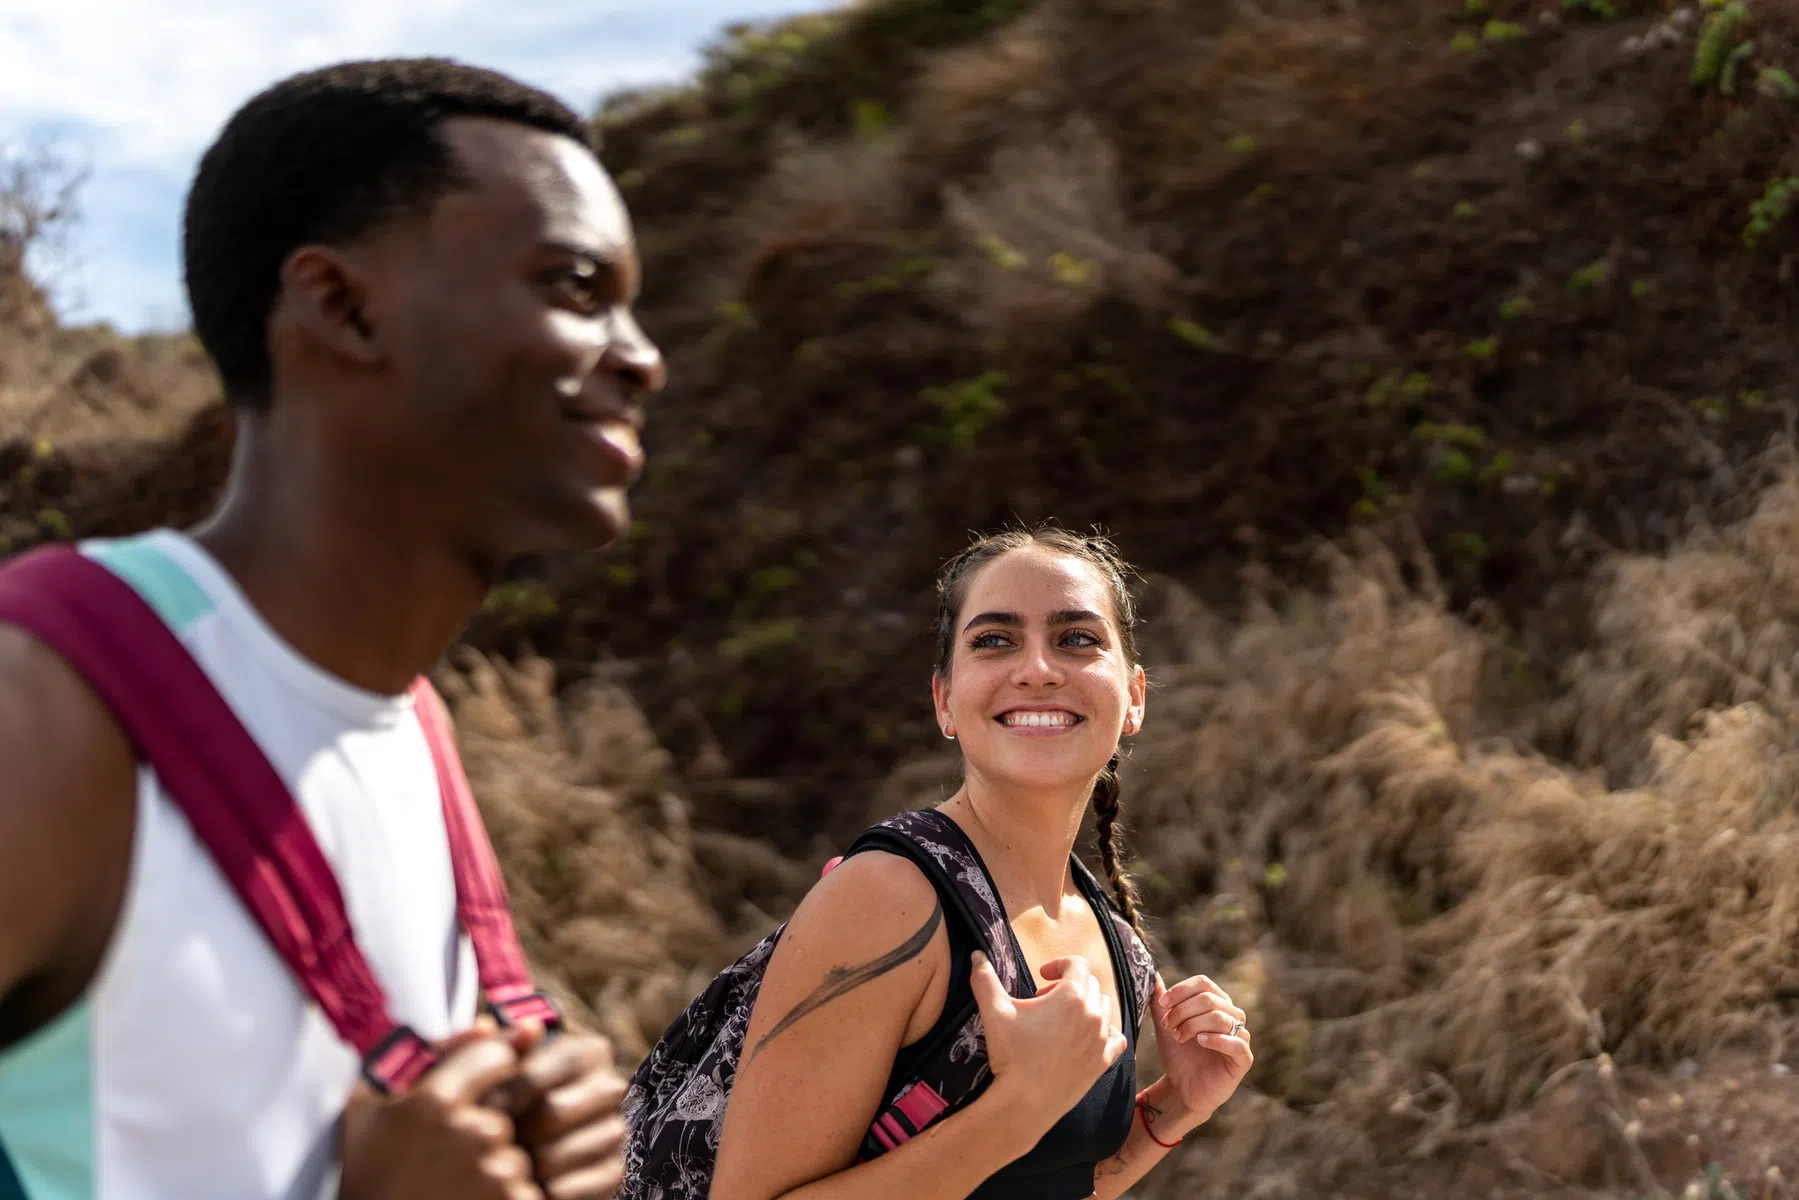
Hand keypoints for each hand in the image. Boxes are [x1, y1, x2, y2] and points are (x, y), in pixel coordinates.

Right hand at [340, 1017, 541, 1199]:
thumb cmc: (365, 1174)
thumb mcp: (371, 1104)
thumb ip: (431, 1054)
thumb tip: (490, 1024)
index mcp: (436, 1100)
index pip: (498, 1054)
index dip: (489, 1070)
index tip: (475, 1092)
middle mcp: (471, 1132)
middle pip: (508, 1111)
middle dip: (485, 1130)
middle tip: (449, 1157)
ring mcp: (494, 1172)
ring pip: (516, 1153)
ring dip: (495, 1167)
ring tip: (453, 1185)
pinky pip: (527, 1189)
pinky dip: (506, 1198)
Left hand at [502, 1028, 629, 1198]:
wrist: (513, 1157)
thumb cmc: (503, 1106)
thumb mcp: (489, 1073)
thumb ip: (484, 1049)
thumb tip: (499, 1025)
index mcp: (586, 1052)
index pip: (549, 1066)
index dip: (511, 1091)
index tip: (485, 1109)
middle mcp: (609, 1087)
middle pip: (553, 1111)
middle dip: (516, 1131)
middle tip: (491, 1143)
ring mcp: (615, 1131)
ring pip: (562, 1153)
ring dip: (527, 1166)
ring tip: (509, 1165)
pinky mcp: (613, 1173)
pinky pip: (574, 1188)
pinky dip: (544, 1192)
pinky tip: (531, 1186)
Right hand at [970, 951, 1128, 1144]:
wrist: (1025, 1102)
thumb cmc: (1011, 1055)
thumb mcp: (994, 1011)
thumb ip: (984, 978)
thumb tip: (976, 954)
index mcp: (1071, 996)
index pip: (1077, 964)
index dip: (1059, 964)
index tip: (1041, 975)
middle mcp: (1093, 1014)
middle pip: (1089, 984)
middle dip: (1068, 985)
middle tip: (1044, 1000)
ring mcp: (1101, 1039)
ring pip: (1104, 1007)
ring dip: (1086, 1005)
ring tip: (1062, 1018)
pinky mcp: (1103, 1062)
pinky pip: (1116, 1038)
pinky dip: (1105, 1032)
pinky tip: (1087, 1037)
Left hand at [1150, 974, 1252, 1129]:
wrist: (1182, 1088)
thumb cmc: (1178, 1054)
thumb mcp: (1165, 1025)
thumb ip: (1160, 1001)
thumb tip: (1152, 974)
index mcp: (1217, 1003)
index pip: (1203, 983)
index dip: (1181, 990)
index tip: (1162, 1004)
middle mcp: (1232, 1015)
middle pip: (1209, 999)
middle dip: (1183, 1010)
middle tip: (1167, 1025)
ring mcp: (1240, 1036)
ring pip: (1220, 1017)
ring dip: (1193, 1025)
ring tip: (1178, 1037)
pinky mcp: (1244, 1059)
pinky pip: (1237, 1043)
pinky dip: (1216, 1039)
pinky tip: (1200, 1041)